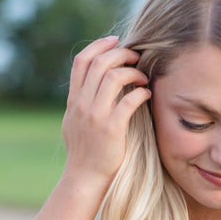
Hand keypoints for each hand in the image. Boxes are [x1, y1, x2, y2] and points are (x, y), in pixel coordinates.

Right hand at [61, 36, 150, 186]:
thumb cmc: (85, 153)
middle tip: (136, 57)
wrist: (84, 178)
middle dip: (121, 54)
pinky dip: (141, 93)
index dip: (99, 46)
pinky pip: (129, 101)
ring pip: (113, 78)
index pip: (81, 62)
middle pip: (99, 64)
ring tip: (144, 77)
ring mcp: (95, 117)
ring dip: (133, 72)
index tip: (115, 41)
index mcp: (73, 101)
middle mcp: (82, 105)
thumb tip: (93, 86)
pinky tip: (147, 94)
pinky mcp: (111, 129)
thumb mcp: (75, 123)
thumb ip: (82, 103)